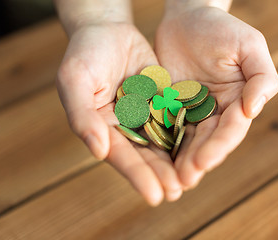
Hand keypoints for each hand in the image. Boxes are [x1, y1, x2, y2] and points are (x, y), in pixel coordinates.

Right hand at [56, 21, 181, 205]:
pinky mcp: (162, 101)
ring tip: (192, 179)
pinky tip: (202, 146)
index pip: (122, 156)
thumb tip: (98, 151)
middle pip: (146, 154)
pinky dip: (188, 132)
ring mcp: (146, 114)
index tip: (154, 196)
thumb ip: (82, 116)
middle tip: (178, 192)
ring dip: (177, 160)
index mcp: (103, 128)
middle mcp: (126, 126)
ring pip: (164, 141)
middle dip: (161, 174)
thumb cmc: (85, 53)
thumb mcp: (76, 81)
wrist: (108, 29)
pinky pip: (176, 117)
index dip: (138, 176)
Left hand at [155, 6, 277, 188]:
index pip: (231, 129)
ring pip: (186, 140)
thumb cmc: (221, 28)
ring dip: (179, 160)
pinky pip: (164, 126)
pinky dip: (160, 143)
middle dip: (197, 161)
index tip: (204, 161)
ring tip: (170, 180)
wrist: (187, 17)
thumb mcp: (249, 46)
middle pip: (208, 141)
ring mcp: (191, 111)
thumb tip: (252, 111)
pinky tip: (152, 158)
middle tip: (184, 180)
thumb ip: (261, 77)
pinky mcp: (169, 106)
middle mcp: (215, 112)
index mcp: (237, 101)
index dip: (220, 146)